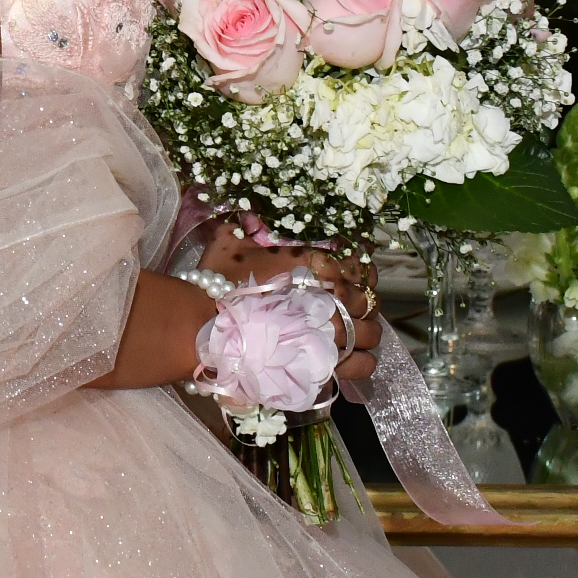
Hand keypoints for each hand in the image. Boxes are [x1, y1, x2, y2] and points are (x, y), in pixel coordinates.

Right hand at [199, 223, 382, 386]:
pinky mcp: (328, 363)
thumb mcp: (231, 242)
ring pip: (370, 331)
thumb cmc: (220, 283)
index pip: (359, 262)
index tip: (350, 272)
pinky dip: (363, 360)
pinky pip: (363, 363)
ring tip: (350, 333)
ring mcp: (335, 332)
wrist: (208, 327)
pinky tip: (353, 356)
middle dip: (361, 301)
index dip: (359, 267)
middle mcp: (336, 297)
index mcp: (318, 264)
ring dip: (364, 331)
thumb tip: (248, 213)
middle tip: (346, 305)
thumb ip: (246, 225)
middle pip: (368, 299)